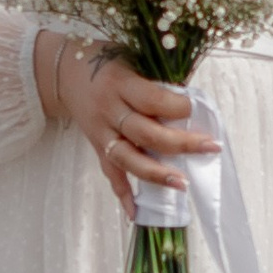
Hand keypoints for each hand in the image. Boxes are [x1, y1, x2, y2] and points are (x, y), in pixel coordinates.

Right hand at [38, 34, 212, 217]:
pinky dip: (123, 193)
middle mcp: (109, 110)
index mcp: (120, 83)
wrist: (62, 72)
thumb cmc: (105, 61)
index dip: (175, 107)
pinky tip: (137, 213)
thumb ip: (155, 81)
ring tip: (182, 184)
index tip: (194, 109)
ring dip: (156, 174)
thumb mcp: (130, 58)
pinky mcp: (96, 146)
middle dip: (180, 144)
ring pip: (128, 158)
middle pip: (145, 133)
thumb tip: (193, 105)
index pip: (151, 100)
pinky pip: (109, 172)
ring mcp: (101, 132)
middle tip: (210, 148)